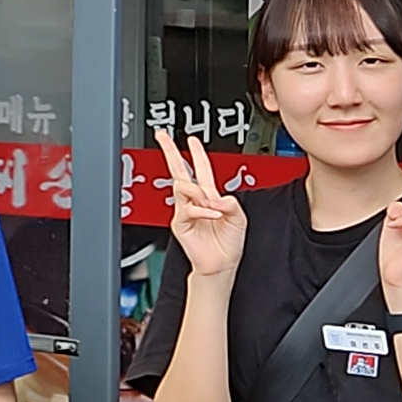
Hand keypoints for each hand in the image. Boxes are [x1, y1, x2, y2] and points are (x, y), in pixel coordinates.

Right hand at [155, 131, 244, 280]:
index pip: (200, 170)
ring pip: (183, 186)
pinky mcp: (180, 222)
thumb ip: (230, 203)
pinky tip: (212, 216)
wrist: (221, 265)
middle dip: (170, 152)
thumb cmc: (228, 244)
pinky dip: (202, 211)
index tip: (192, 140)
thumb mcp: (239, 219)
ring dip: (199, 193)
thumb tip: (215, 197)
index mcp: (209, 197)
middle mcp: (195, 201)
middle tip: (162, 137)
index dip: (196, 153)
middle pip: (179, 171)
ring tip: (211, 205)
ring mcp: (185, 211)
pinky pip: (187, 208)